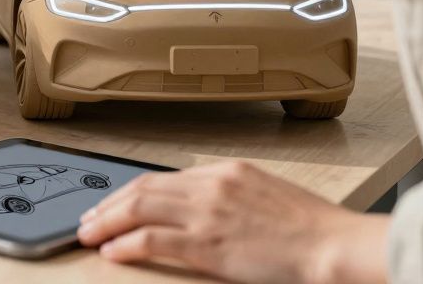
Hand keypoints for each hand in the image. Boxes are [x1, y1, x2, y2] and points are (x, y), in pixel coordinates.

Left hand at [77, 161, 388, 283]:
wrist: (334, 245)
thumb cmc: (310, 229)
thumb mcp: (264, 195)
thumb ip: (227, 195)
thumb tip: (195, 206)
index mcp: (225, 171)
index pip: (162, 178)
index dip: (130, 192)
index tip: (113, 204)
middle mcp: (211, 185)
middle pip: (142, 189)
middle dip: (109, 205)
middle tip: (88, 219)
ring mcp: (207, 212)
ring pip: (139, 209)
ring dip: (108, 223)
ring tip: (89, 235)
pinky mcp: (207, 242)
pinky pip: (152, 240)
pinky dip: (126, 244)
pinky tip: (113, 252)